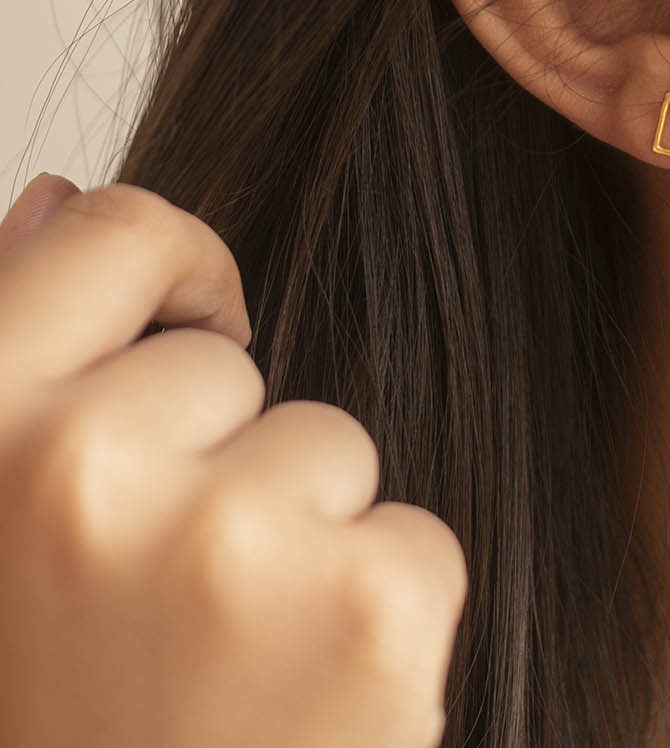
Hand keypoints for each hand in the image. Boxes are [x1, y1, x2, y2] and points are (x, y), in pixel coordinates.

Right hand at [0, 177, 466, 747]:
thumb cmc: (61, 725)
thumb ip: (21, 368)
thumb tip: (58, 197)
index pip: (115, 233)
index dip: (176, 272)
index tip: (201, 329)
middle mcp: (74, 474)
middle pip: (237, 369)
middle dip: (223, 467)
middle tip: (161, 623)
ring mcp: (227, 537)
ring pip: (331, 451)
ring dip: (296, 550)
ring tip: (219, 682)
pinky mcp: (366, 600)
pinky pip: (407, 536)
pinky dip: (378, 617)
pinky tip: (303, 714)